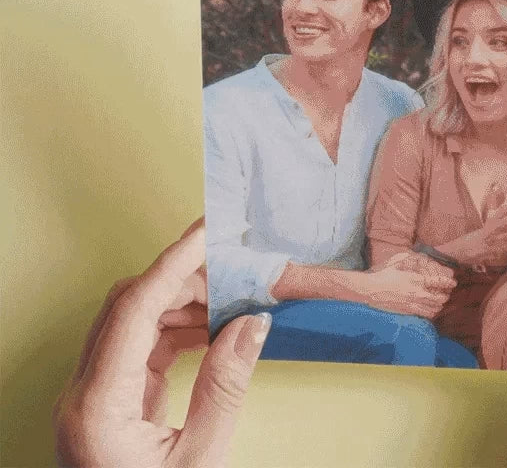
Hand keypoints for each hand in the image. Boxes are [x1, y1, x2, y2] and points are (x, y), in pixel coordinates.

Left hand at [53, 220, 270, 467]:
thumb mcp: (201, 460)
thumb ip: (226, 386)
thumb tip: (253, 322)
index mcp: (97, 407)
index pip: (132, 309)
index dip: (172, 262)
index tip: (207, 230)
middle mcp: (84, 393)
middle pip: (128, 307)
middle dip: (182, 278)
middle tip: (232, 266)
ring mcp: (91, 397)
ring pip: (133, 322)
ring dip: (182, 303)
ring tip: (231, 299)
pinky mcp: (107, 402)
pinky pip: (140, 346)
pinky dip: (177, 329)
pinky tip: (213, 330)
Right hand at [365, 254, 455, 318]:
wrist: (370, 291)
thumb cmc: (383, 275)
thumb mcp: (398, 263)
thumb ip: (411, 260)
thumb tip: (422, 258)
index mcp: (416, 279)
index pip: (439, 282)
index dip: (448, 282)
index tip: (453, 282)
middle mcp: (418, 293)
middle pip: (441, 298)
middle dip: (445, 294)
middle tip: (446, 291)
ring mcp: (414, 304)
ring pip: (435, 308)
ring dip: (440, 304)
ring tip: (439, 300)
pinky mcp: (409, 312)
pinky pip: (427, 314)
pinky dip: (432, 311)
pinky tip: (430, 307)